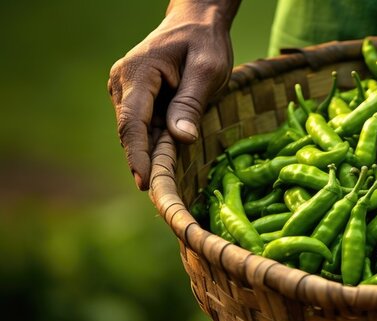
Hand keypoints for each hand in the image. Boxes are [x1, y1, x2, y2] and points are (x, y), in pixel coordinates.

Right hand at [108, 2, 236, 189]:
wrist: (195, 23)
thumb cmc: (204, 43)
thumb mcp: (207, 70)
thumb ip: (191, 102)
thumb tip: (181, 138)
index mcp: (138, 73)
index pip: (132, 122)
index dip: (138, 155)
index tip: (144, 183)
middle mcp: (123, 82)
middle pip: (130, 131)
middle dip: (142, 161)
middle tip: (159, 194)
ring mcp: (125, 90)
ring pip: (135, 131)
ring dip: (148, 154)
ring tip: (163, 184)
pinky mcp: (134, 98)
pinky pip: (141, 125)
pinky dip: (152, 143)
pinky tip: (165, 162)